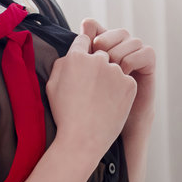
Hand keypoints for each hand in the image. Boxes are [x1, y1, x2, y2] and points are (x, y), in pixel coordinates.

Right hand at [46, 25, 137, 156]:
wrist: (82, 140)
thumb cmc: (64, 115)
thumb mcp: (51, 86)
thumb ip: (61, 64)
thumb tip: (70, 54)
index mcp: (76, 57)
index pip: (83, 41)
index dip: (83, 54)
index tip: (83, 67)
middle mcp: (97, 59)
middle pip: (101, 53)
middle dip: (97, 67)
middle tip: (91, 89)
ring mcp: (115, 71)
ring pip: (114, 68)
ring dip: (110, 79)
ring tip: (100, 101)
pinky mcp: (129, 84)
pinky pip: (126, 81)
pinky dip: (121, 91)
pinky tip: (111, 106)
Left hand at [80, 17, 156, 119]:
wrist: (117, 120)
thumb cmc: (94, 102)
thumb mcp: (79, 78)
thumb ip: (74, 58)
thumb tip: (74, 37)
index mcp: (99, 45)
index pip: (92, 26)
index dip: (88, 37)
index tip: (85, 55)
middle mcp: (118, 44)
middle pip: (112, 32)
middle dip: (103, 46)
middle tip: (99, 66)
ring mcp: (134, 51)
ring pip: (129, 40)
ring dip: (118, 56)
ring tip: (111, 74)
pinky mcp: (148, 61)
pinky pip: (144, 52)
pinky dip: (132, 61)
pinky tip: (124, 74)